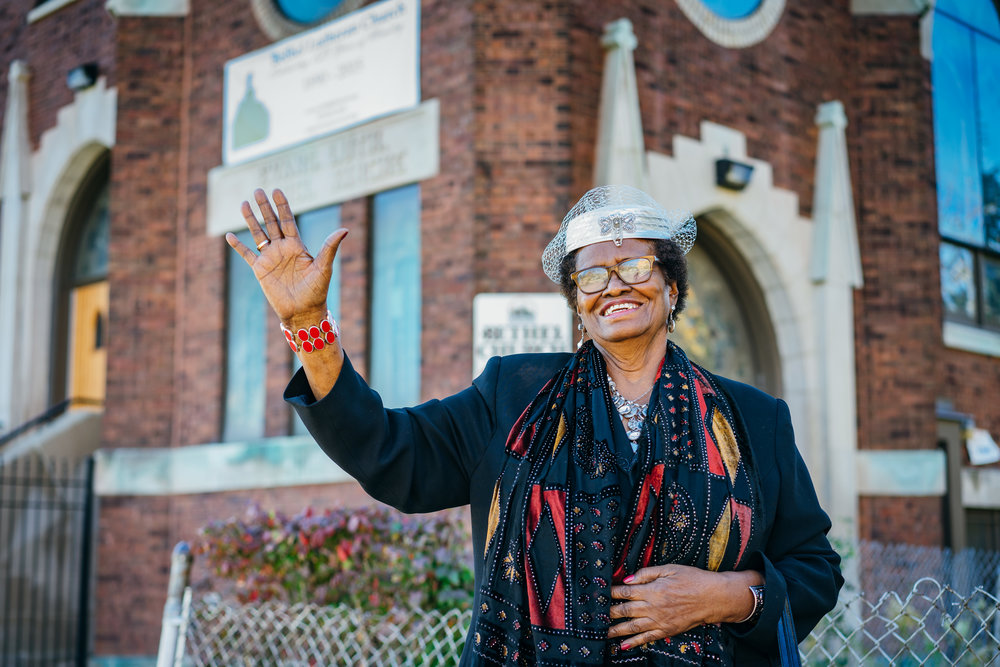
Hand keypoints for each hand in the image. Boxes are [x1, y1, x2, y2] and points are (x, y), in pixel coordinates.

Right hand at [226, 188, 346, 322]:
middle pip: (271, 223)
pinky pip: (247, 255)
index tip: (277, 190)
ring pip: (258, 234)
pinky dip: (238, 246)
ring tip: (244, 203)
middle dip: (265, 207)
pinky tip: (229, 235)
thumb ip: (330, 247)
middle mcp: (283, 248)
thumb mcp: (324, 268)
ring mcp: (270, 258)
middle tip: (258, 190)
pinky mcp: (260, 270)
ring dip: (251, 220)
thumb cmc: (317, 291)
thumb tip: (345, 229)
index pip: (288, 220)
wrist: (303, 312)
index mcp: (297, 245)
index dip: (282, 205)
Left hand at [608, 564, 752, 650]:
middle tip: (593, 615)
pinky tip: (622, 645)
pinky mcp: (665, 630)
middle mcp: (652, 607)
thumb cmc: (692, 579)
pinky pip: (646, 638)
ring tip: (601, 632)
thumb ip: (646, 573)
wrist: (712, 597)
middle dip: (607, 613)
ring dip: (614, 630)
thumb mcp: (668, 568)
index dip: (610, 593)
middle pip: (624, 611)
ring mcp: (658, 621)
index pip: (624, 592)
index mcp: (651, 589)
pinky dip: (633, 642)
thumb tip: (627, 578)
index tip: (598, 593)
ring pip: (631, 627)